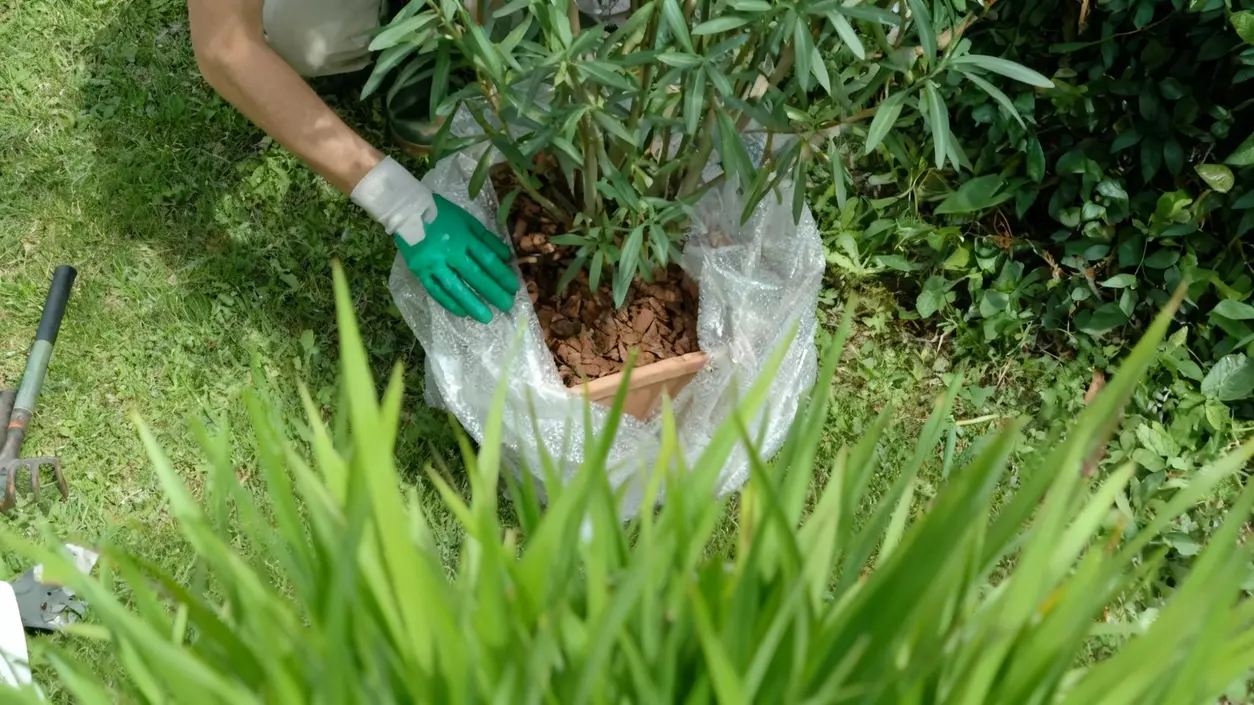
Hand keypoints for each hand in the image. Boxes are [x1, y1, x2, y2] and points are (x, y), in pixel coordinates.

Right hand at [395, 195, 518, 322]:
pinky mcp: (419, 271)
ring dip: (472, 304)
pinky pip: (435, 290)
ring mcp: (433, 263)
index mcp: (464, 236)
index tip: (514, 288)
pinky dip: (449, 302)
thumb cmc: (441, 214)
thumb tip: (506, 257)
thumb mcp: (467, 220)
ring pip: (455, 287)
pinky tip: (462, 312)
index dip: (502, 275)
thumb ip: (487, 239)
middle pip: (475, 276)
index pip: (488, 259)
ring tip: (486, 317)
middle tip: (507, 306)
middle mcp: (450, 251)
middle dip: (493, 293)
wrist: (406, 209)